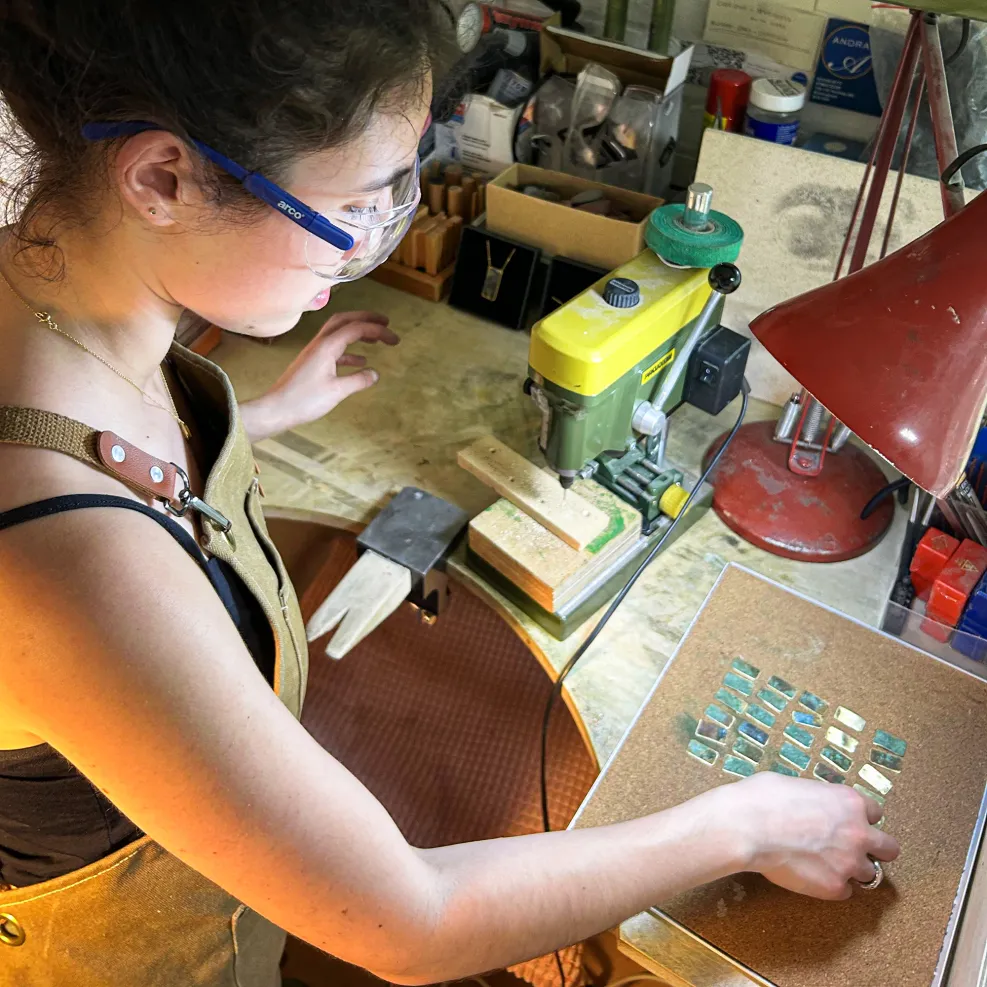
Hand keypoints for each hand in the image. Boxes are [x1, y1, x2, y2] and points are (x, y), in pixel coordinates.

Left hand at [240, 311, 398, 440]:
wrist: (276, 408)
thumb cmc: (304, 400)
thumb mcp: (337, 392)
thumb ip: (358, 381)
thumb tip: (375, 374)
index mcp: (327, 346)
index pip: (356, 328)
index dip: (378, 330)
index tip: (395, 339)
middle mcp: (320, 343)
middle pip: (345, 320)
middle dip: (366, 318)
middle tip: (385, 323)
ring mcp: (315, 352)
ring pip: (338, 332)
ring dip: (358, 331)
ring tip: (376, 339)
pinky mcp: (312, 362)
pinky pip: (334, 348)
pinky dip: (350, 350)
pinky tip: (361, 361)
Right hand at [706, 773, 899, 899]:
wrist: (747, 826)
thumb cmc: (764, 798)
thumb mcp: (798, 785)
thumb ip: (819, 799)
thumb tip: (814, 804)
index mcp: (849, 802)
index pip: (874, 813)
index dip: (859, 818)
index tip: (847, 822)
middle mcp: (858, 833)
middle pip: (890, 848)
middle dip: (875, 849)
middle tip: (854, 849)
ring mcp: (848, 863)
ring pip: (869, 873)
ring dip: (851, 869)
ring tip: (827, 865)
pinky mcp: (834, 887)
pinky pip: (845, 891)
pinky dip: (832, 885)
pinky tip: (813, 876)